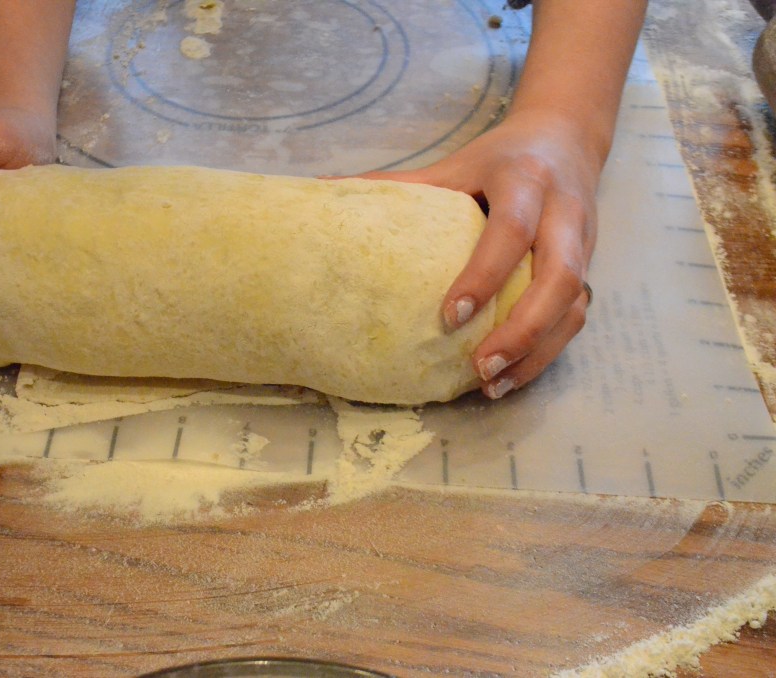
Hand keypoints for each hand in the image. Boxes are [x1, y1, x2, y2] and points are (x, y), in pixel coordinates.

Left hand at [362, 109, 599, 397]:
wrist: (566, 137)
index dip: (484, 275)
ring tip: (491, 385)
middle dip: (522, 329)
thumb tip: (322, 185)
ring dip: (537, 352)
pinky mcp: (589, 267)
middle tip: (478, 367)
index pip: (511, 231)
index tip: (449, 315)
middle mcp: (564, 213)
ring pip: (574, 305)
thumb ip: (399, 182)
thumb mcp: (454, 163)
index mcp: (525, 180)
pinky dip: (545, 352)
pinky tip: (509, 377)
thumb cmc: (499, 158)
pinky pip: (576, 316)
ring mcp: (584, 244)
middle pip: (559, 278)